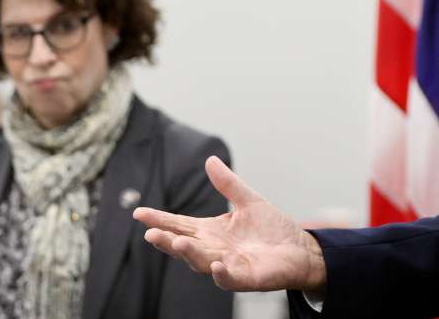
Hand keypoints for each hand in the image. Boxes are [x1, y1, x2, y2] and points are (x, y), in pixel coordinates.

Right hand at [133, 156, 327, 292]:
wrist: (299, 249)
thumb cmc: (272, 228)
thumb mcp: (248, 201)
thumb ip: (228, 184)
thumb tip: (210, 160)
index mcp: (210, 232)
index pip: (180, 225)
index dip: (160, 220)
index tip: (139, 213)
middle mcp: (213, 250)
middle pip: (184, 246)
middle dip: (166, 241)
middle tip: (151, 233)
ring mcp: (227, 265)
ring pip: (201, 262)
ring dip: (189, 254)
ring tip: (177, 242)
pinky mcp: (245, 277)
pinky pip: (229, 279)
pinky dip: (221, 273)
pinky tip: (216, 266)